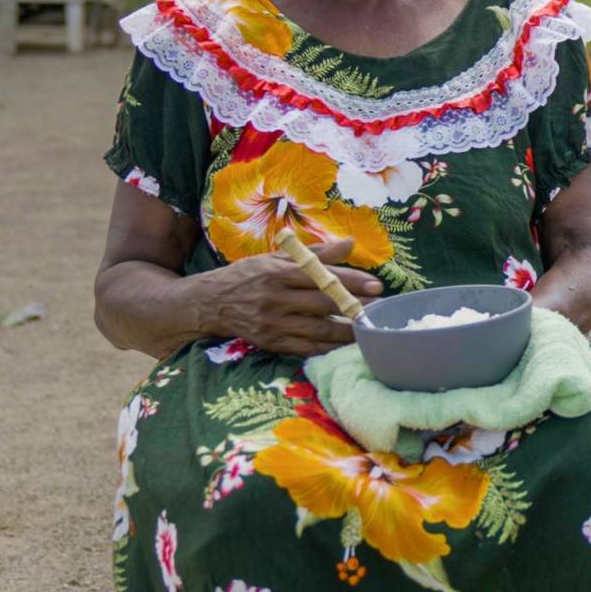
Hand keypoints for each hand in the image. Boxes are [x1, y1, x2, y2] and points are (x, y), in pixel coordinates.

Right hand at [200, 236, 383, 356]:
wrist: (210, 302)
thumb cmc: (249, 275)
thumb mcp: (278, 257)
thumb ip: (316, 253)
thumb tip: (350, 243)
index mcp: (279, 273)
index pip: (323, 277)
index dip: (352, 282)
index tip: (377, 285)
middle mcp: (276, 299)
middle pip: (324, 304)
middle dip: (356, 306)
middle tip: (381, 308)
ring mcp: (273, 324)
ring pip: (318, 331)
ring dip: (347, 331)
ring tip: (369, 328)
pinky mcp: (271, 343)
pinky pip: (305, 349)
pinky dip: (328, 348)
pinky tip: (345, 345)